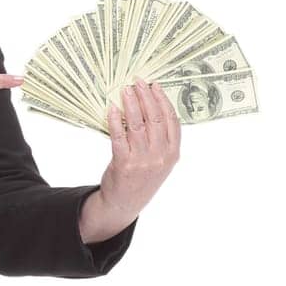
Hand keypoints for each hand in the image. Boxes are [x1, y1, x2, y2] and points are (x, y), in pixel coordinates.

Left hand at [100, 77, 180, 220]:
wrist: (124, 204)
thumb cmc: (141, 179)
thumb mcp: (160, 162)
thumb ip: (161, 140)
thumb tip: (151, 107)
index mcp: (173, 153)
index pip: (171, 120)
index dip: (162, 100)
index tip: (154, 86)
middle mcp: (160, 156)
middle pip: (155, 118)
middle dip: (146, 96)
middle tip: (137, 81)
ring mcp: (142, 160)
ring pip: (138, 124)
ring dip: (131, 103)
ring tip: (125, 90)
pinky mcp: (124, 163)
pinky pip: (119, 136)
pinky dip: (115, 120)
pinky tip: (112, 108)